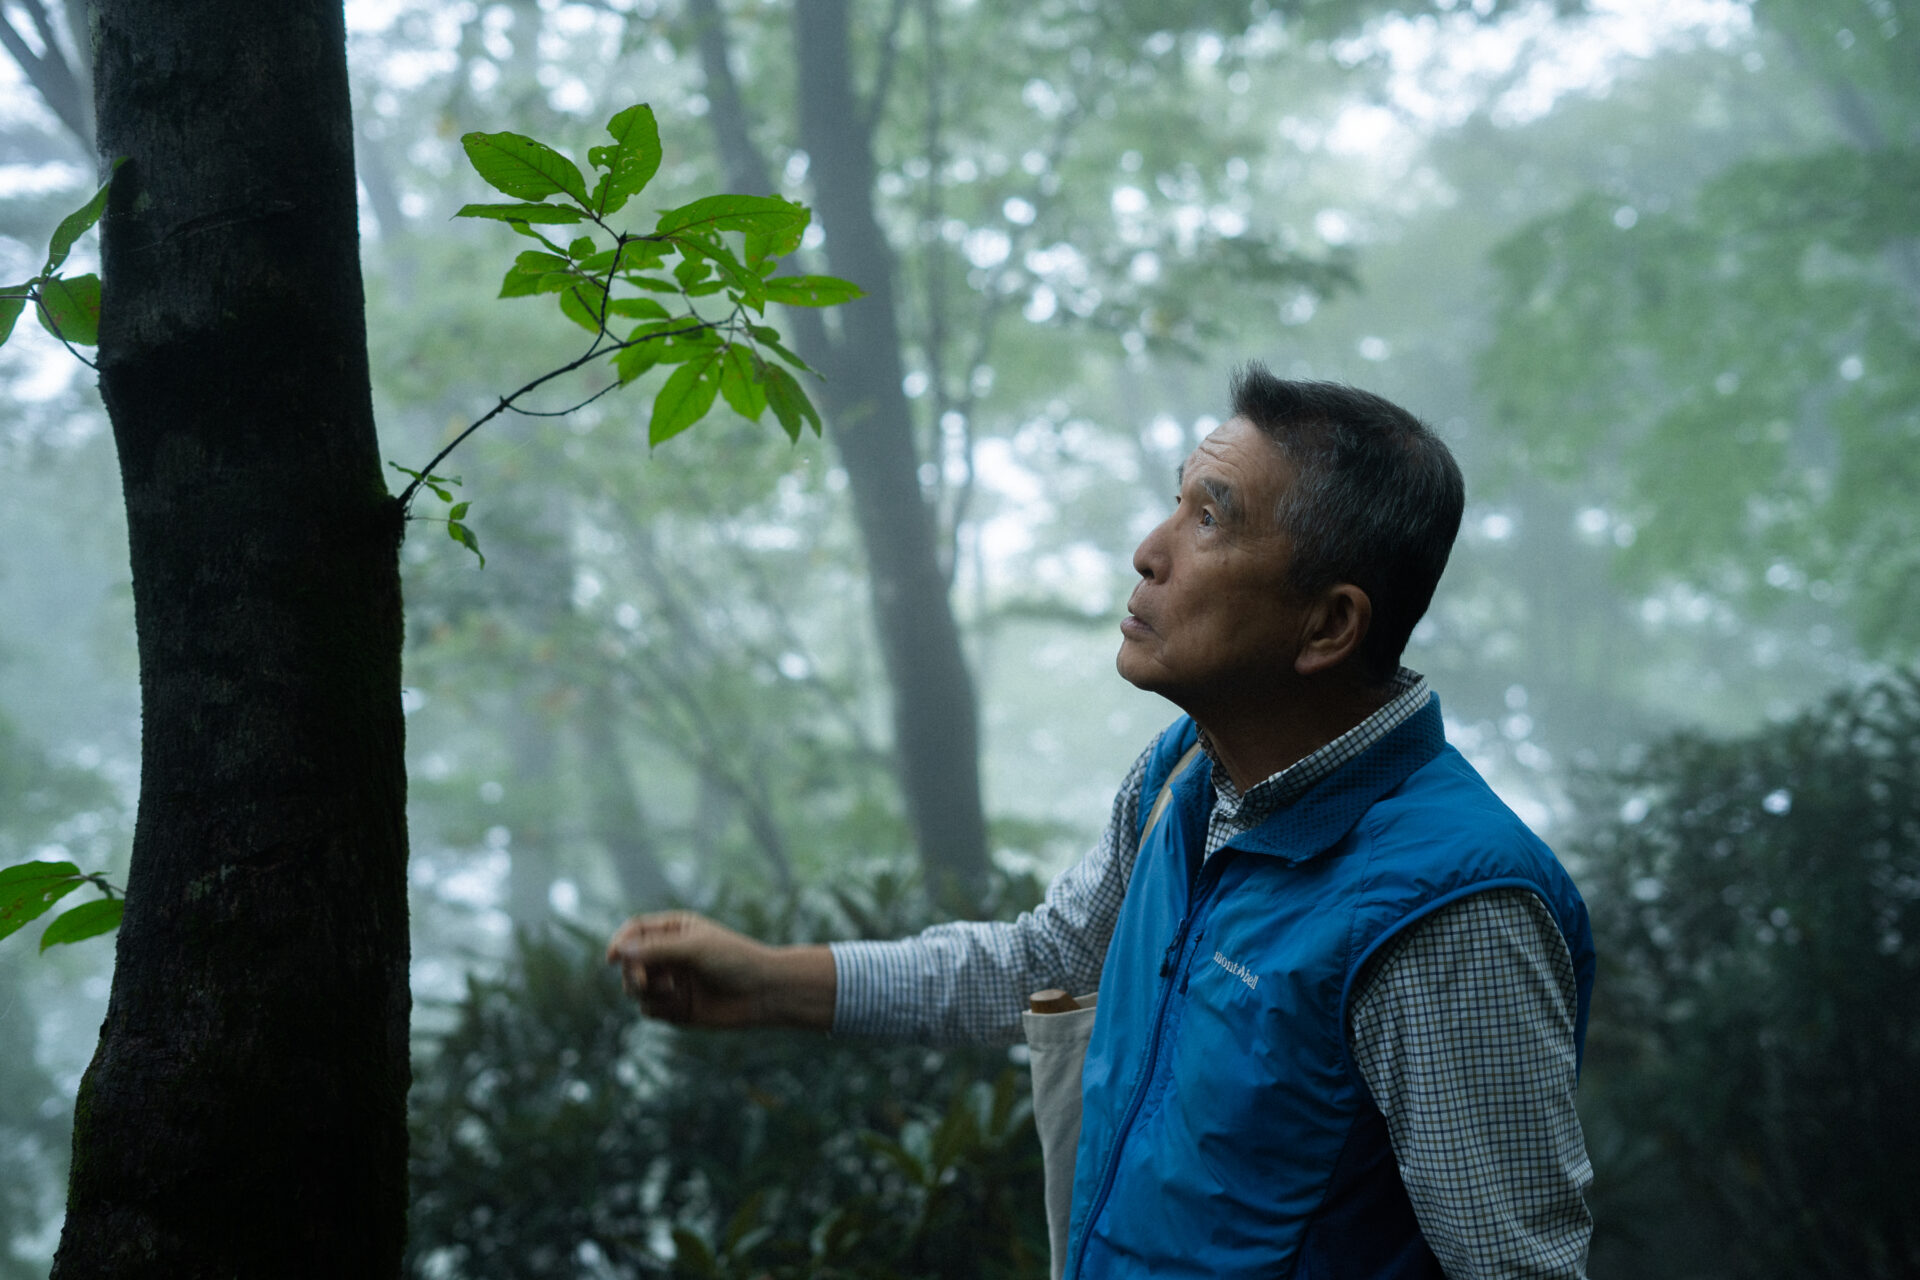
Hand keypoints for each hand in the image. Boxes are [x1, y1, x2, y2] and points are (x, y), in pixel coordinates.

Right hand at [604, 911, 833, 1028]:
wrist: (763, 993)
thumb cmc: (734, 961)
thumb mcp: (694, 948)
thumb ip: (656, 949)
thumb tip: (619, 950)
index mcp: (675, 930)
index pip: (635, 931)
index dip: (620, 942)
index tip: (613, 957)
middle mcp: (669, 955)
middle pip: (630, 962)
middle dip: (633, 972)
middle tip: (645, 981)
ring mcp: (671, 982)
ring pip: (634, 988)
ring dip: (644, 991)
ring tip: (671, 991)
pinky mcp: (675, 1007)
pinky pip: (648, 1010)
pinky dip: (659, 1009)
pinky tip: (681, 1006)